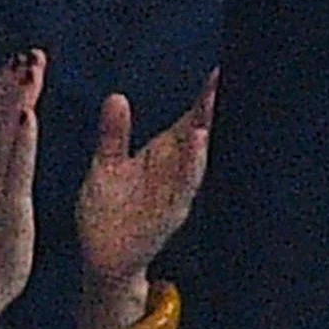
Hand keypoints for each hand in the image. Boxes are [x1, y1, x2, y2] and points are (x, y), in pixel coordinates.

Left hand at [71, 78, 215, 305]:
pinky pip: (184, 187)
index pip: (188, 120)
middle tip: (226, 79)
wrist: (102, 258)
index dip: (203, 97)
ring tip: (209, 109)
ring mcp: (175, 193)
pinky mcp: (170, 214)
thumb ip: (113, 134)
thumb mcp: (105, 166)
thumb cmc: (106, 211)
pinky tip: (198, 143)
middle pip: (198, 134)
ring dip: (204, 136)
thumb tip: (117, 96)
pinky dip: (192, 165)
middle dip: (212, 110)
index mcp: (161, 155)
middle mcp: (174, 172)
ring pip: (196, 160)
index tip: (219, 70)